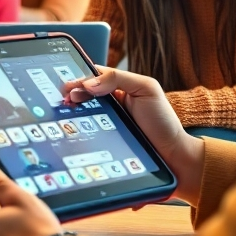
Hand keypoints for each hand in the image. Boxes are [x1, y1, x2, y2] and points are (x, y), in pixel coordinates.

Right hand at [62, 68, 204, 204]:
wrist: (173, 157)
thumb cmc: (163, 122)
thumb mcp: (146, 89)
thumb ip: (118, 78)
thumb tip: (88, 84)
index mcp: (120, 88)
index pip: (94, 77)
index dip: (80, 79)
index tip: (68, 84)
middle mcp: (110, 104)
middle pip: (84, 95)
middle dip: (71, 94)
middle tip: (63, 98)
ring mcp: (106, 123)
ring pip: (82, 114)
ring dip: (71, 111)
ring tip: (63, 109)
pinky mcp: (103, 141)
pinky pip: (86, 132)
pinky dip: (76, 129)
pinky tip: (69, 128)